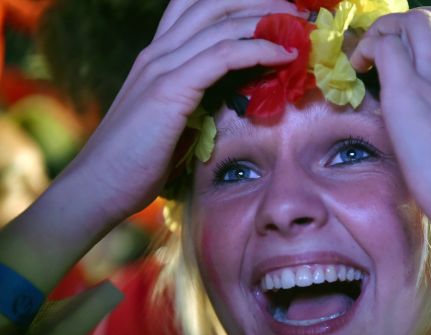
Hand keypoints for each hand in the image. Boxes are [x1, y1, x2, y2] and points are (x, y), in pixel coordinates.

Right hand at [66, 0, 303, 220]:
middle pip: (212, 3)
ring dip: (265, 19)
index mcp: (157, 57)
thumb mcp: (173, 121)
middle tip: (296, 12)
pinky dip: (257, 49)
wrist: (98, 186)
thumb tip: (233, 97)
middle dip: (259, 1)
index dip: (238, 4)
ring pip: (220, 22)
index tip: (276, 15)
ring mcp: (160, 67)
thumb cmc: (136, 163)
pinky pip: (222, 55)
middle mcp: (158, 52)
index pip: (198, 9)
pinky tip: (284, 54)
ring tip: (299, 26)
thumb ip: (198, 100)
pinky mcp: (169, 90)